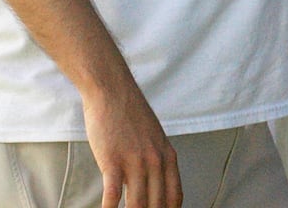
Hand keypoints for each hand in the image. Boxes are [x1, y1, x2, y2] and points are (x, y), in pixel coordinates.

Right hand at [82, 82, 181, 207]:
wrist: (113, 90)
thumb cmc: (130, 114)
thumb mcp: (154, 137)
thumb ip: (157, 161)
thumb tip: (154, 185)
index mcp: (168, 156)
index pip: (175, 197)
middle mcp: (155, 161)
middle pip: (157, 205)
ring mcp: (135, 162)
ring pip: (137, 205)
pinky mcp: (113, 161)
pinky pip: (112, 196)